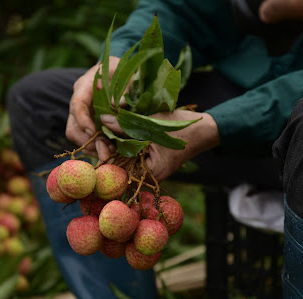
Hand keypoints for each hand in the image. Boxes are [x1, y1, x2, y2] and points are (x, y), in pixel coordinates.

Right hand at [66, 56, 120, 155]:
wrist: (117, 71)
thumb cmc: (121, 70)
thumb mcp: (125, 74)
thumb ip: (124, 89)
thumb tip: (117, 105)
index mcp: (85, 86)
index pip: (77, 105)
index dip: (83, 120)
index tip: (94, 132)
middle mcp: (79, 102)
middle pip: (73, 127)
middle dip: (87, 141)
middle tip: (105, 149)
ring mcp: (82, 114)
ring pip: (77, 136)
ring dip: (92, 147)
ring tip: (109, 152)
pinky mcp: (87, 123)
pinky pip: (85, 139)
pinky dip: (96, 148)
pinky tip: (109, 150)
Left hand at [100, 110, 219, 181]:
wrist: (203, 129)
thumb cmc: (181, 128)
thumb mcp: (150, 125)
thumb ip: (126, 125)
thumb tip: (103, 120)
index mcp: (149, 173)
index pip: (118, 171)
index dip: (105, 156)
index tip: (99, 140)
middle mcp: (147, 174)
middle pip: (119, 165)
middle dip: (108, 149)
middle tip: (99, 133)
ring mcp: (149, 167)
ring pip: (124, 158)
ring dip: (115, 144)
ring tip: (106, 130)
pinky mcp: (150, 159)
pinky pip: (132, 153)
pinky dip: (125, 143)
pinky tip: (118, 131)